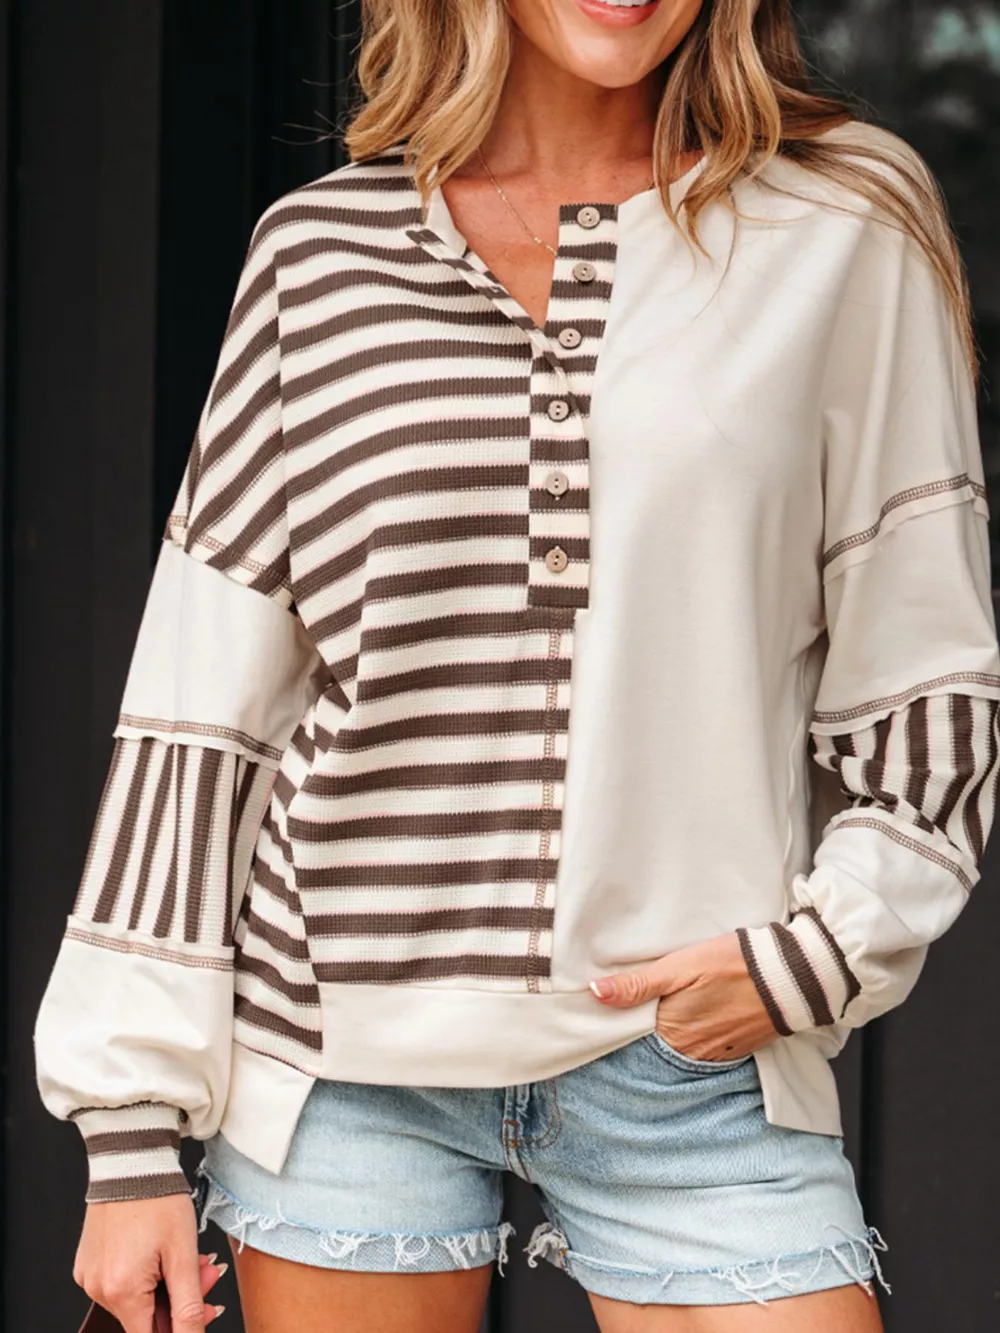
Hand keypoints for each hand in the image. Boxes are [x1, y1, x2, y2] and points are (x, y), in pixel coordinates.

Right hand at [74, 1193, 225, 1331]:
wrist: (131, 1162)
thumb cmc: (159, 1200)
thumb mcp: (183, 1253)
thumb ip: (189, 1305)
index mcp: (122, 1291)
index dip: (181, 1329)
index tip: (205, 1311)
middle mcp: (99, 1290)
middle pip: (144, 1317)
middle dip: (179, 1301)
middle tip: (206, 1273)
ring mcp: (89, 1277)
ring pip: (134, 1301)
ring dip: (163, 1287)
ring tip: (184, 1256)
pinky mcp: (88, 1265)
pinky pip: (119, 1284)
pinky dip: (144, 1276)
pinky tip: (161, 1254)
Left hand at [589, 930, 780, 1060]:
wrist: (789, 976)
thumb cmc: (732, 965)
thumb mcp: (679, 967)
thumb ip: (638, 984)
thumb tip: (596, 994)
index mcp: (672, 1031)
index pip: (635, 1034)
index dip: (625, 1020)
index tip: (616, 1008)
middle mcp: (692, 1051)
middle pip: (659, 1042)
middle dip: (649, 1026)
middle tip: (646, 1003)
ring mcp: (717, 1053)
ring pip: (683, 1046)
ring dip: (676, 1031)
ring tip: (676, 1007)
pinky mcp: (738, 1049)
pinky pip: (708, 1048)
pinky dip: (700, 1035)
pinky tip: (701, 1015)